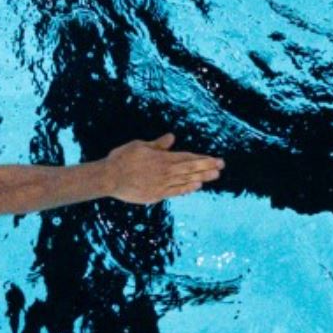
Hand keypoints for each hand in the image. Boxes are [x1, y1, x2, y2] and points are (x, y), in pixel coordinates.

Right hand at [103, 134, 223, 203]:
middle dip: (208, 168)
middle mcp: (167, 172)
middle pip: (192, 170)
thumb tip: (172, 137)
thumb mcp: (139, 145)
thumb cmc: (122, 158)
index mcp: (163, 158)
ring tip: (214, 176)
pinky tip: (196, 186)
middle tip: (222, 167)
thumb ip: (158, 144)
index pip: (188, 158)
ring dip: (202, 178)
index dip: (204, 159)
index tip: (216, 159)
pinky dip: (187, 189)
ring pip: (187, 181)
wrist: (110, 178)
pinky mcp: (157, 194)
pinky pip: (177, 191)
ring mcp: (163, 185)